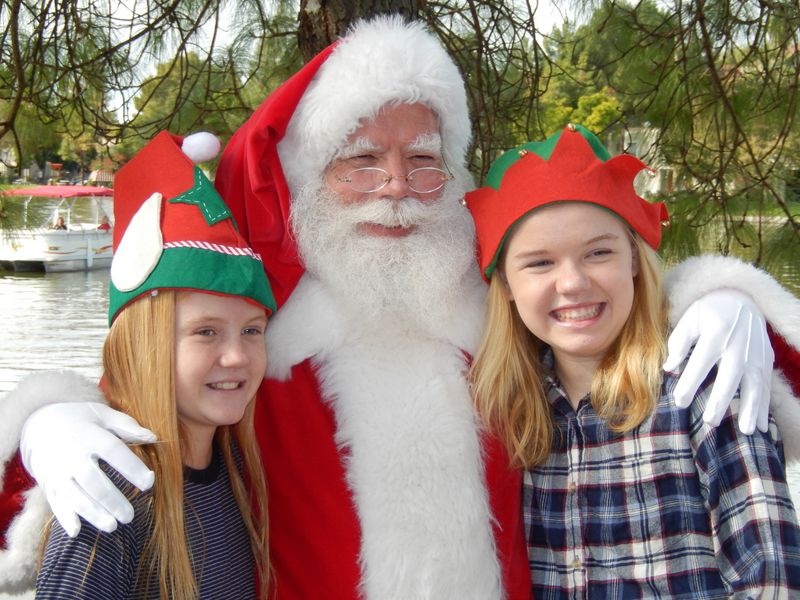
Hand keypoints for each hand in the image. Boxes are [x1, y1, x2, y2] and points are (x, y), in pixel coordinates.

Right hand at [21, 402, 156, 536]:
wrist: (38, 424)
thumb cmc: (80, 420)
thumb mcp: (102, 414)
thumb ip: (127, 426)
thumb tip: (153, 437)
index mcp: (89, 435)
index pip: (113, 451)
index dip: (132, 467)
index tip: (149, 482)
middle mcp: (71, 455)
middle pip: (92, 480)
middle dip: (111, 499)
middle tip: (129, 516)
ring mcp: (57, 471)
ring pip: (74, 496)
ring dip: (93, 513)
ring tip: (112, 526)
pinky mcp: (49, 484)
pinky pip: (55, 502)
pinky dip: (64, 517)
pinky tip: (76, 532)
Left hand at [664, 289, 772, 433]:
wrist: (741, 297)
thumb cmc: (708, 311)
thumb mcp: (689, 318)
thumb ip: (678, 342)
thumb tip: (668, 367)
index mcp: (716, 333)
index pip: (700, 362)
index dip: (689, 383)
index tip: (678, 402)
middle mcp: (738, 345)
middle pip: (730, 376)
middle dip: (721, 400)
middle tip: (710, 421)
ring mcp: (756, 354)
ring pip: (756, 385)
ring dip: (752, 408)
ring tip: (746, 430)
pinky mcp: (767, 359)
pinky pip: (768, 386)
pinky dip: (766, 407)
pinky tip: (762, 427)